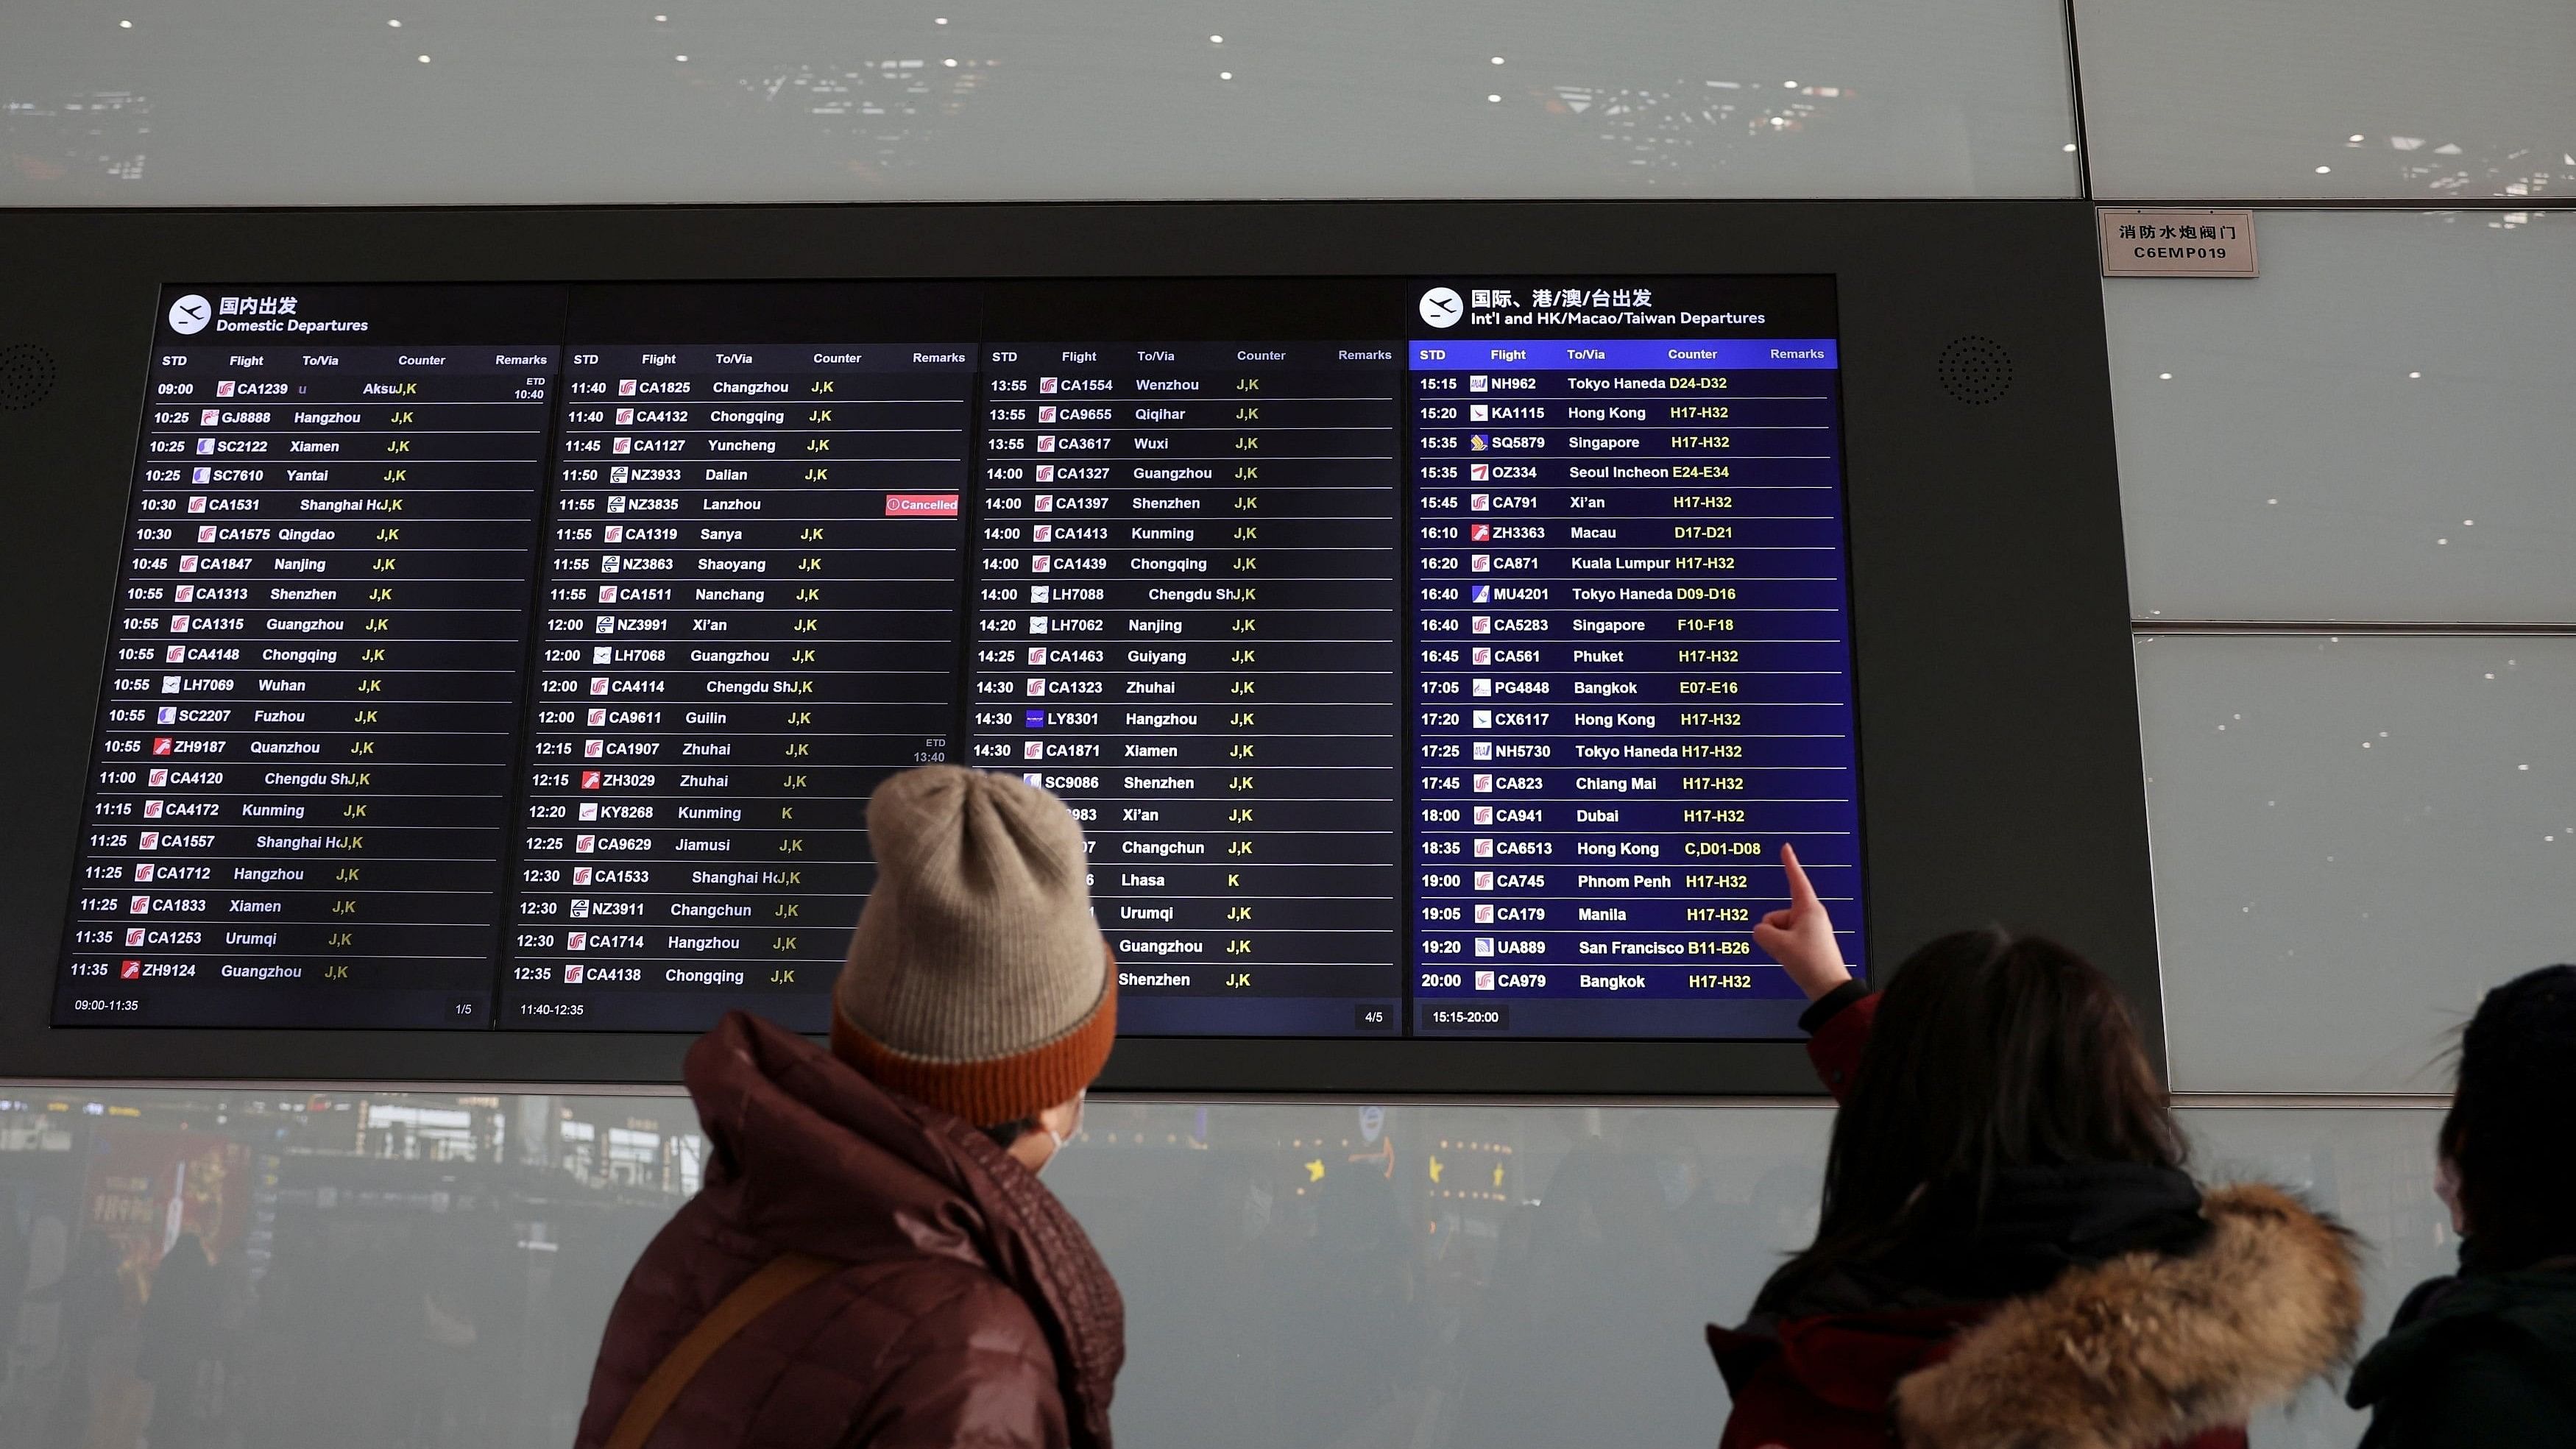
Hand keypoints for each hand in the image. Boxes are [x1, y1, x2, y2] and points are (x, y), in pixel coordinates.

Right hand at [1753, 843, 1850, 1000]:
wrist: (1828, 988)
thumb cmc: (1811, 963)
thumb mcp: (1779, 945)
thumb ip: (1762, 932)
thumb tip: (1761, 932)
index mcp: (1808, 909)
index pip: (1796, 879)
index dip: (1789, 862)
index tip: (1786, 847)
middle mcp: (1810, 916)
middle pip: (1776, 914)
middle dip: (1773, 930)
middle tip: (1787, 949)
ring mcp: (1808, 930)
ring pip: (1778, 930)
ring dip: (1778, 943)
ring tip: (1793, 957)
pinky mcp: (1807, 943)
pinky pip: (1784, 940)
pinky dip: (1783, 950)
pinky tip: (1792, 961)